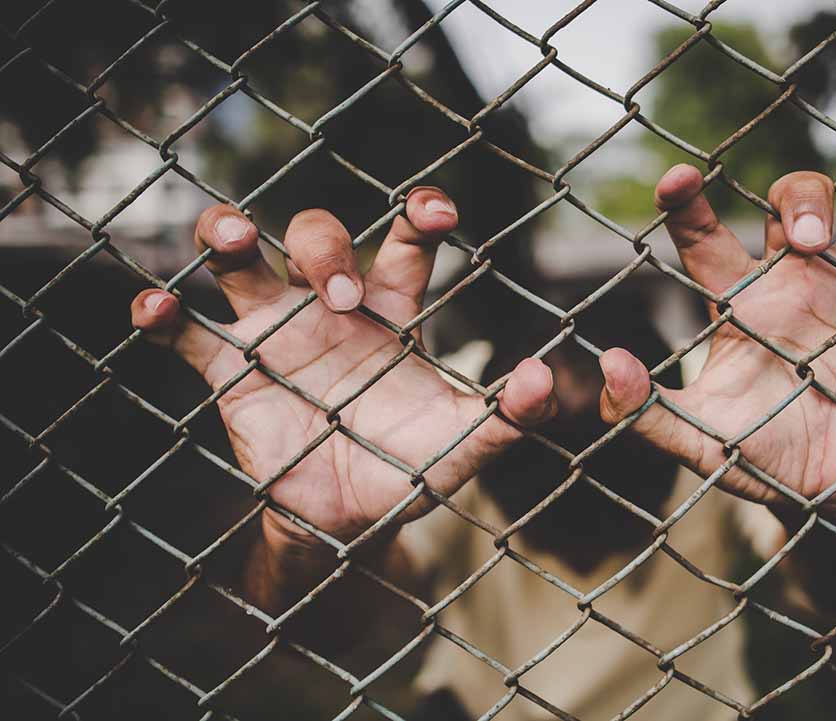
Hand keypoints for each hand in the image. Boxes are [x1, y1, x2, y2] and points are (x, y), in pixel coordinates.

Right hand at [131, 189, 554, 551]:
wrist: (347, 518)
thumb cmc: (407, 467)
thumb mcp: (459, 445)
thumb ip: (504, 417)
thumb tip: (540, 380)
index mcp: (390, 311)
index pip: (406, 246)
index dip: (419, 216)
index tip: (435, 209)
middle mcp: (329, 306)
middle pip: (315, 237)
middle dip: (323, 249)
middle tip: (337, 298)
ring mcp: (275, 332)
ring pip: (241, 263)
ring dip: (228, 236)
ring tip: (227, 236)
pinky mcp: (230, 371)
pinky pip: (188, 334)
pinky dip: (165, 317)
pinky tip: (152, 308)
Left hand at [598, 157, 835, 547]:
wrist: (828, 491)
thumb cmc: (757, 456)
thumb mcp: (698, 438)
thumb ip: (647, 411)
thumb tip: (607, 368)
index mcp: (738, 301)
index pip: (705, 238)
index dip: (690, 204)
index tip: (677, 178)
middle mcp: (793, 281)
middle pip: (796, 202)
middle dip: (805, 201)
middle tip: (814, 244)